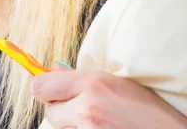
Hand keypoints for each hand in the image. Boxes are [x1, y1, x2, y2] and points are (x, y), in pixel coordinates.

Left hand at [31, 62, 186, 128]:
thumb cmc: (148, 109)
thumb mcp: (116, 82)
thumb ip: (80, 76)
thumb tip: (51, 67)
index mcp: (92, 84)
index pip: (40, 86)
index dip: (44, 88)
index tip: (49, 89)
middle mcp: (87, 108)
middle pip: (49, 112)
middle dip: (61, 110)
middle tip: (81, 108)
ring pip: (61, 128)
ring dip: (72, 124)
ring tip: (100, 121)